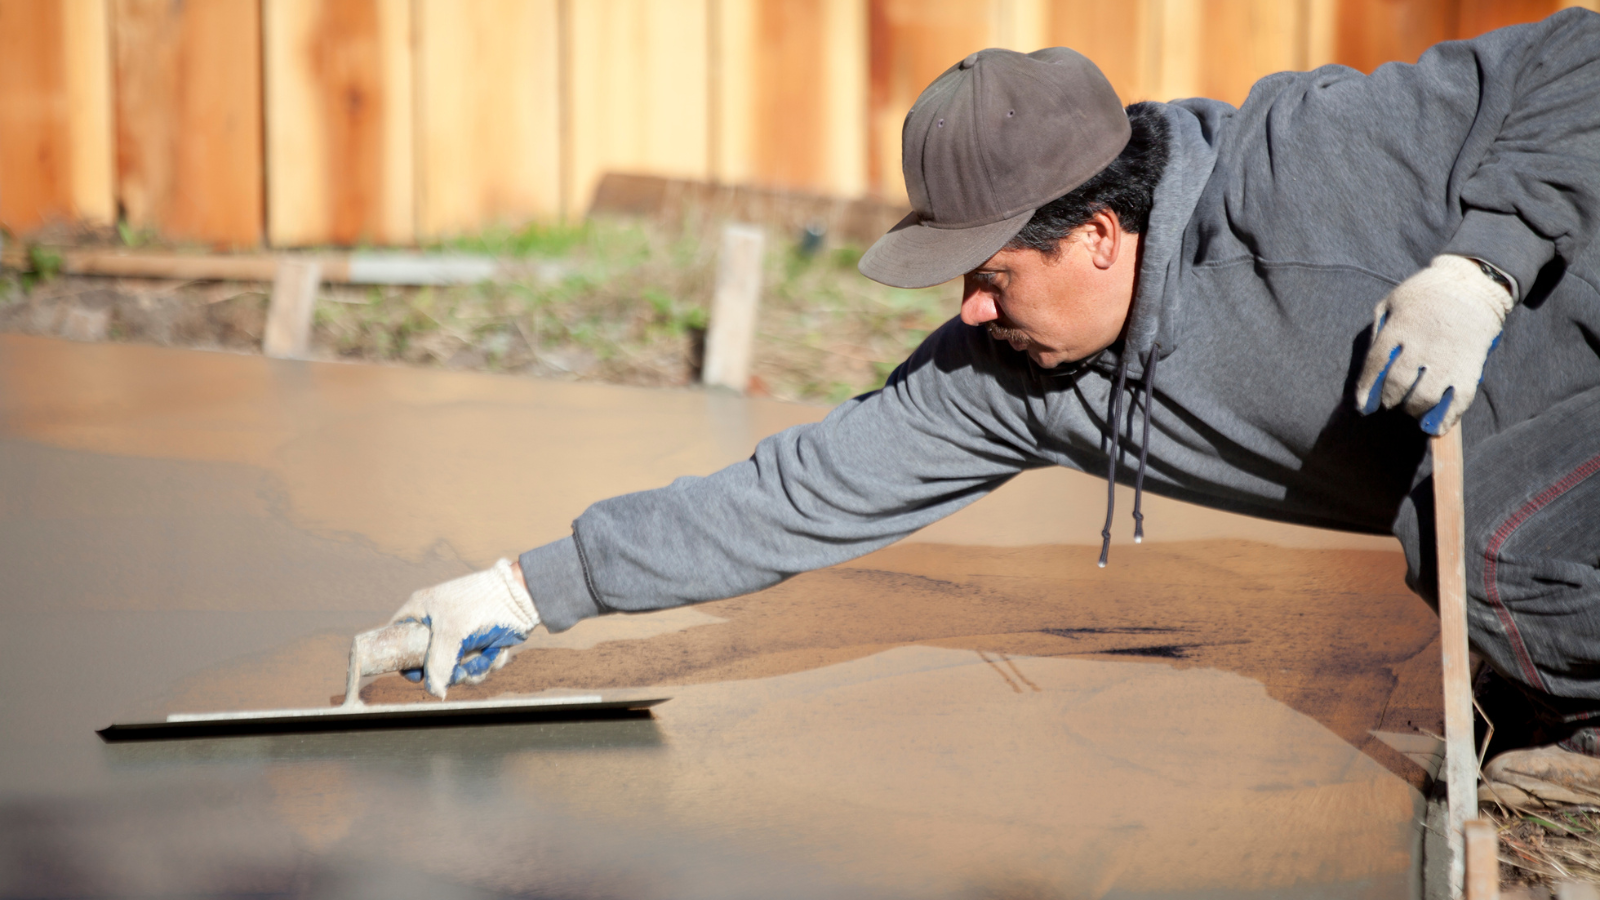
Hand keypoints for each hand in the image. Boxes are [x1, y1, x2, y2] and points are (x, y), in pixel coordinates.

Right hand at [389, 558, 539, 698]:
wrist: (521, 598)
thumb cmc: (481, 606)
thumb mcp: (451, 635)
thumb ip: (437, 666)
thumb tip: (435, 692)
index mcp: (421, 609)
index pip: (397, 636)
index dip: (403, 658)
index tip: (416, 673)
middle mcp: (437, 622)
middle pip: (429, 661)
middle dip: (447, 670)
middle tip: (459, 669)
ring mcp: (459, 634)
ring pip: (453, 668)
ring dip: (471, 669)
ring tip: (483, 657)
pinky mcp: (477, 643)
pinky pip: (473, 665)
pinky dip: (485, 663)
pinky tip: (495, 651)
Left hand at [1355, 254, 1513, 434]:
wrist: (1472, 284)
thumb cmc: (1425, 294)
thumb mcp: (1392, 302)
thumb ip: (1379, 331)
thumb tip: (1371, 366)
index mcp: (1399, 328)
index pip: (1375, 365)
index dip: (1367, 389)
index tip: (1363, 406)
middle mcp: (1422, 345)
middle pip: (1398, 384)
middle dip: (1390, 399)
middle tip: (1390, 402)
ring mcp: (1447, 357)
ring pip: (1424, 396)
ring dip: (1413, 409)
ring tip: (1411, 407)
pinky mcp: (1470, 367)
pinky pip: (1458, 400)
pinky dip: (1446, 417)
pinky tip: (1436, 427)